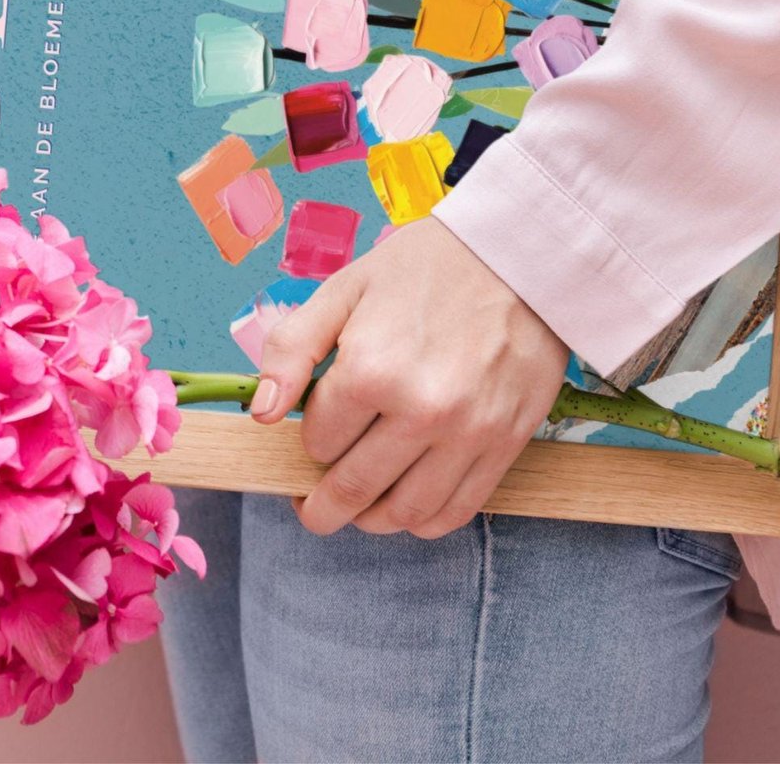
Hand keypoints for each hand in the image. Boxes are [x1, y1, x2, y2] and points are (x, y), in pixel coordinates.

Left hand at [253, 217, 568, 539]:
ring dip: (370, 519)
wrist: (516, 257)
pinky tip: (407, 506)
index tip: (318, 429)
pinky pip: (457, 511)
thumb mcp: (344, 289)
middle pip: (353, 488)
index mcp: (370, 369)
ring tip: (357, 509)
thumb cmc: (424, 268)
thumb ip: (293, 348)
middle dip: (322, 505)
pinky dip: (423, 521)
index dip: (311, 438)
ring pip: (404, 512)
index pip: (319, 441)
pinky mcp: (505, 444)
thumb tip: (263, 412)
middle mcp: (418, 411)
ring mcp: (466, 434)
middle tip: (312, 506)